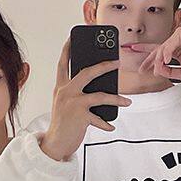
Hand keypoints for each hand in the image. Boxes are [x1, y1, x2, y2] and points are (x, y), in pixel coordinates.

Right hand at [39, 37, 131, 161]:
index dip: (68, 49)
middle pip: (87, 72)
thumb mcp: (64, 104)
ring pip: (100, 96)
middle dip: (104, 65)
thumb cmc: (62, 124)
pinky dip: (106, 124)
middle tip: (117, 62)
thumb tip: (99, 86)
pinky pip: (99, 118)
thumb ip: (75, 93)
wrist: (53, 145)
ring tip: (127, 102)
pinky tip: (111, 126)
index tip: (73, 36)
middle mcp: (66, 92)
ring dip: (116, 99)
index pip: (63, 64)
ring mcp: (73, 104)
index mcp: (60, 87)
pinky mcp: (80, 117)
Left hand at [133, 26, 180, 82]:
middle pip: (156, 49)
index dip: (148, 60)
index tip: (140, 68)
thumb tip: (157, 70)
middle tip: (134, 57)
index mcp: (175, 52)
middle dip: (145, 55)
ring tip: (159, 66)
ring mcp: (178, 38)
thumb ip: (169, 72)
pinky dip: (167, 52)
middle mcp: (175, 44)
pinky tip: (167, 60)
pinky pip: (169, 44)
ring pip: (162, 49)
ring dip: (158, 59)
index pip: (159, 55)